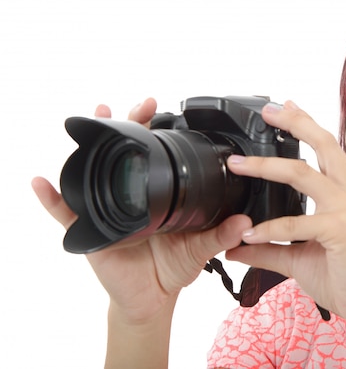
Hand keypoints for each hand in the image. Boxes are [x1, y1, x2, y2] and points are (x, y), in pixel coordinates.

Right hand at [32, 98, 249, 323]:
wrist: (153, 297)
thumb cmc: (173, 268)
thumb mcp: (200, 250)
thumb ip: (220, 236)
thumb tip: (245, 222)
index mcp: (155, 195)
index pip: (151, 155)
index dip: (152, 130)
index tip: (159, 108)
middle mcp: (129, 197)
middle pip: (122, 155)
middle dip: (126, 125)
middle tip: (136, 107)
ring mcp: (108, 211)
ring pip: (94, 174)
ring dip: (91, 147)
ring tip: (94, 119)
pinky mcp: (92, 233)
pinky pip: (67, 214)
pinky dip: (52, 199)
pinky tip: (42, 183)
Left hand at [225, 101, 345, 330]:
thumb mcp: (299, 258)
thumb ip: (268, 247)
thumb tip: (234, 244)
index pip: (327, 148)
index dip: (307, 124)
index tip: (286, 105)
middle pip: (322, 144)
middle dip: (294, 122)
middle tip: (267, 110)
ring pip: (303, 173)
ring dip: (265, 167)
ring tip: (237, 164)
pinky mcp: (341, 231)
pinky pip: (296, 224)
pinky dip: (269, 229)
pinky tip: (247, 234)